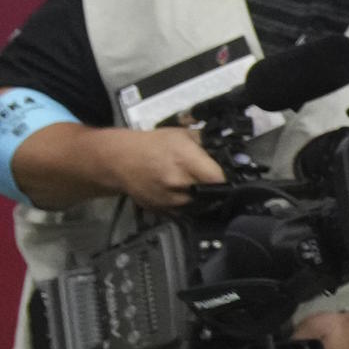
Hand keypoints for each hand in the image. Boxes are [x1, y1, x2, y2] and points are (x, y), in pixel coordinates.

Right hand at [93, 127, 225, 211]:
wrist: (119, 160)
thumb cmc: (152, 145)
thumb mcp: (183, 135)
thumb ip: (207, 145)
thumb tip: (229, 153)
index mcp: (185, 162)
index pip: (220, 179)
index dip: (228, 179)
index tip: (229, 177)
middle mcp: (178, 184)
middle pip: (213, 195)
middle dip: (216, 189)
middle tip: (211, 181)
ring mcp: (170, 201)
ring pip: (201, 206)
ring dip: (203, 198)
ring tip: (193, 185)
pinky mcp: (163, 212)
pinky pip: (186, 212)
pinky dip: (188, 205)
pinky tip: (182, 193)